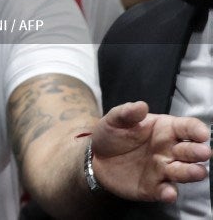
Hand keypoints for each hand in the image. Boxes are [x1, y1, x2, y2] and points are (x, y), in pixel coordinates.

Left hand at [91, 101, 210, 202]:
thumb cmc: (112, 135)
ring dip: (191, 173)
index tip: (202, 134)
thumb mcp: (115, 119)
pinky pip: (165, 191)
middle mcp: (169, 151)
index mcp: (165, 130)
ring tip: (197, 172)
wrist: (96, 158)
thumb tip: (141, 105)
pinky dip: (168, 193)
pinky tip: (168, 192)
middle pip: (190, 151)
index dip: (196, 130)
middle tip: (204, 153)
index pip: (187, 128)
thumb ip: (127, 113)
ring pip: (183, 173)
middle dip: (198, 152)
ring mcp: (163, 170)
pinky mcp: (154, 188)